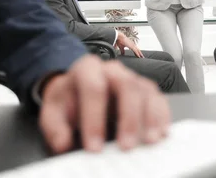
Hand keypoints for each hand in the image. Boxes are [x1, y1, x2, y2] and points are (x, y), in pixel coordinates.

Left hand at [39, 55, 170, 153]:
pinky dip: (162, 116)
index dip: (94, 118)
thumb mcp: (54, 111)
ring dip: (150, 118)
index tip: (94, 146)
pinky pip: (158, 99)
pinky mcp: (145, 90)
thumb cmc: (69, 100)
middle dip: (128, 118)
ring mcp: (132, 78)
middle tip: (127, 146)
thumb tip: (63, 143)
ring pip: (146, 92)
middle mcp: (113, 70)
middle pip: (126, 86)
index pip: (93, 88)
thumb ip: (55, 127)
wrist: (77, 89)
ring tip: (149, 141)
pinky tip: (160, 133)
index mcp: (87, 69)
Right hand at [115, 31, 143, 57]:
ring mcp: (132, 45)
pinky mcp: (132, 46)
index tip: (138, 55)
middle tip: (142, 57)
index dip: (136, 52)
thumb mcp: (121, 47)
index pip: (134, 49)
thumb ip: (122, 51)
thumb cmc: (119, 40)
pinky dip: (138, 54)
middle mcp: (132, 44)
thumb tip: (122, 54)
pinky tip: (139, 57)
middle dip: (140, 53)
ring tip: (142, 57)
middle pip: (137, 50)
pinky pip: (136, 51)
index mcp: (130, 44)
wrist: (119, 36)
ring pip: (138, 50)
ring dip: (140, 54)